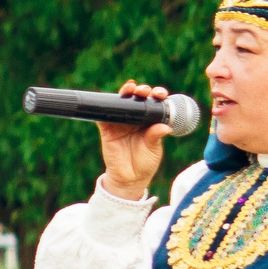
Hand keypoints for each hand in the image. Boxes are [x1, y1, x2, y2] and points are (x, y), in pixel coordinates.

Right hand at [97, 78, 170, 200]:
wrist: (129, 179)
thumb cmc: (145, 163)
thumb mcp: (154, 149)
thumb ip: (156, 137)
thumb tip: (164, 127)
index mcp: (149, 121)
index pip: (154, 104)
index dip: (157, 96)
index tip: (161, 94)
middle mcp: (135, 119)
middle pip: (137, 99)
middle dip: (142, 90)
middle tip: (144, 91)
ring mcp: (120, 123)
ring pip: (121, 103)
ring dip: (125, 93)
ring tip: (130, 89)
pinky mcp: (107, 130)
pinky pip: (103, 117)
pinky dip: (104, 108)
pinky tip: (109, 102)